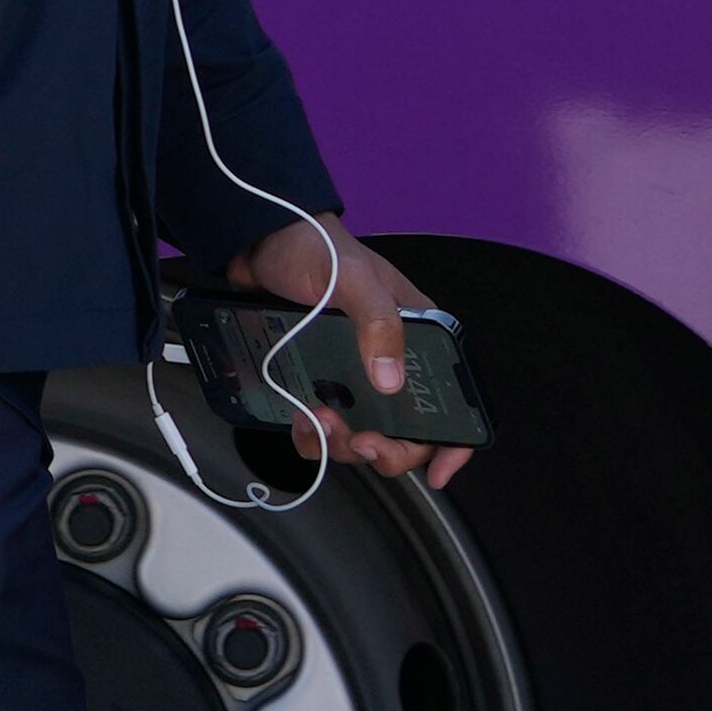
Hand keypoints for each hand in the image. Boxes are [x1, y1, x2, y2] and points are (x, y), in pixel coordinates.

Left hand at [220, 219, 473, 489]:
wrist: (257, 238)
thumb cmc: (314, 247)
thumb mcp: (353, 280)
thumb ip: (379, 323)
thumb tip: (391, 379)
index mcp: (417, 336)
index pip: (452, 398)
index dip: (453, 442)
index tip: (438, 473)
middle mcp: (390, 359)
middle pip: (407, 431)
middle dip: (386, 448)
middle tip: (359, 442)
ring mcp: (352, 372)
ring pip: (362, 433)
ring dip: (343, 443)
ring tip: (317, 422)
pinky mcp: (318, 378)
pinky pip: (322, 425)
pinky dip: (313, 434)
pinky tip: (301, 422)